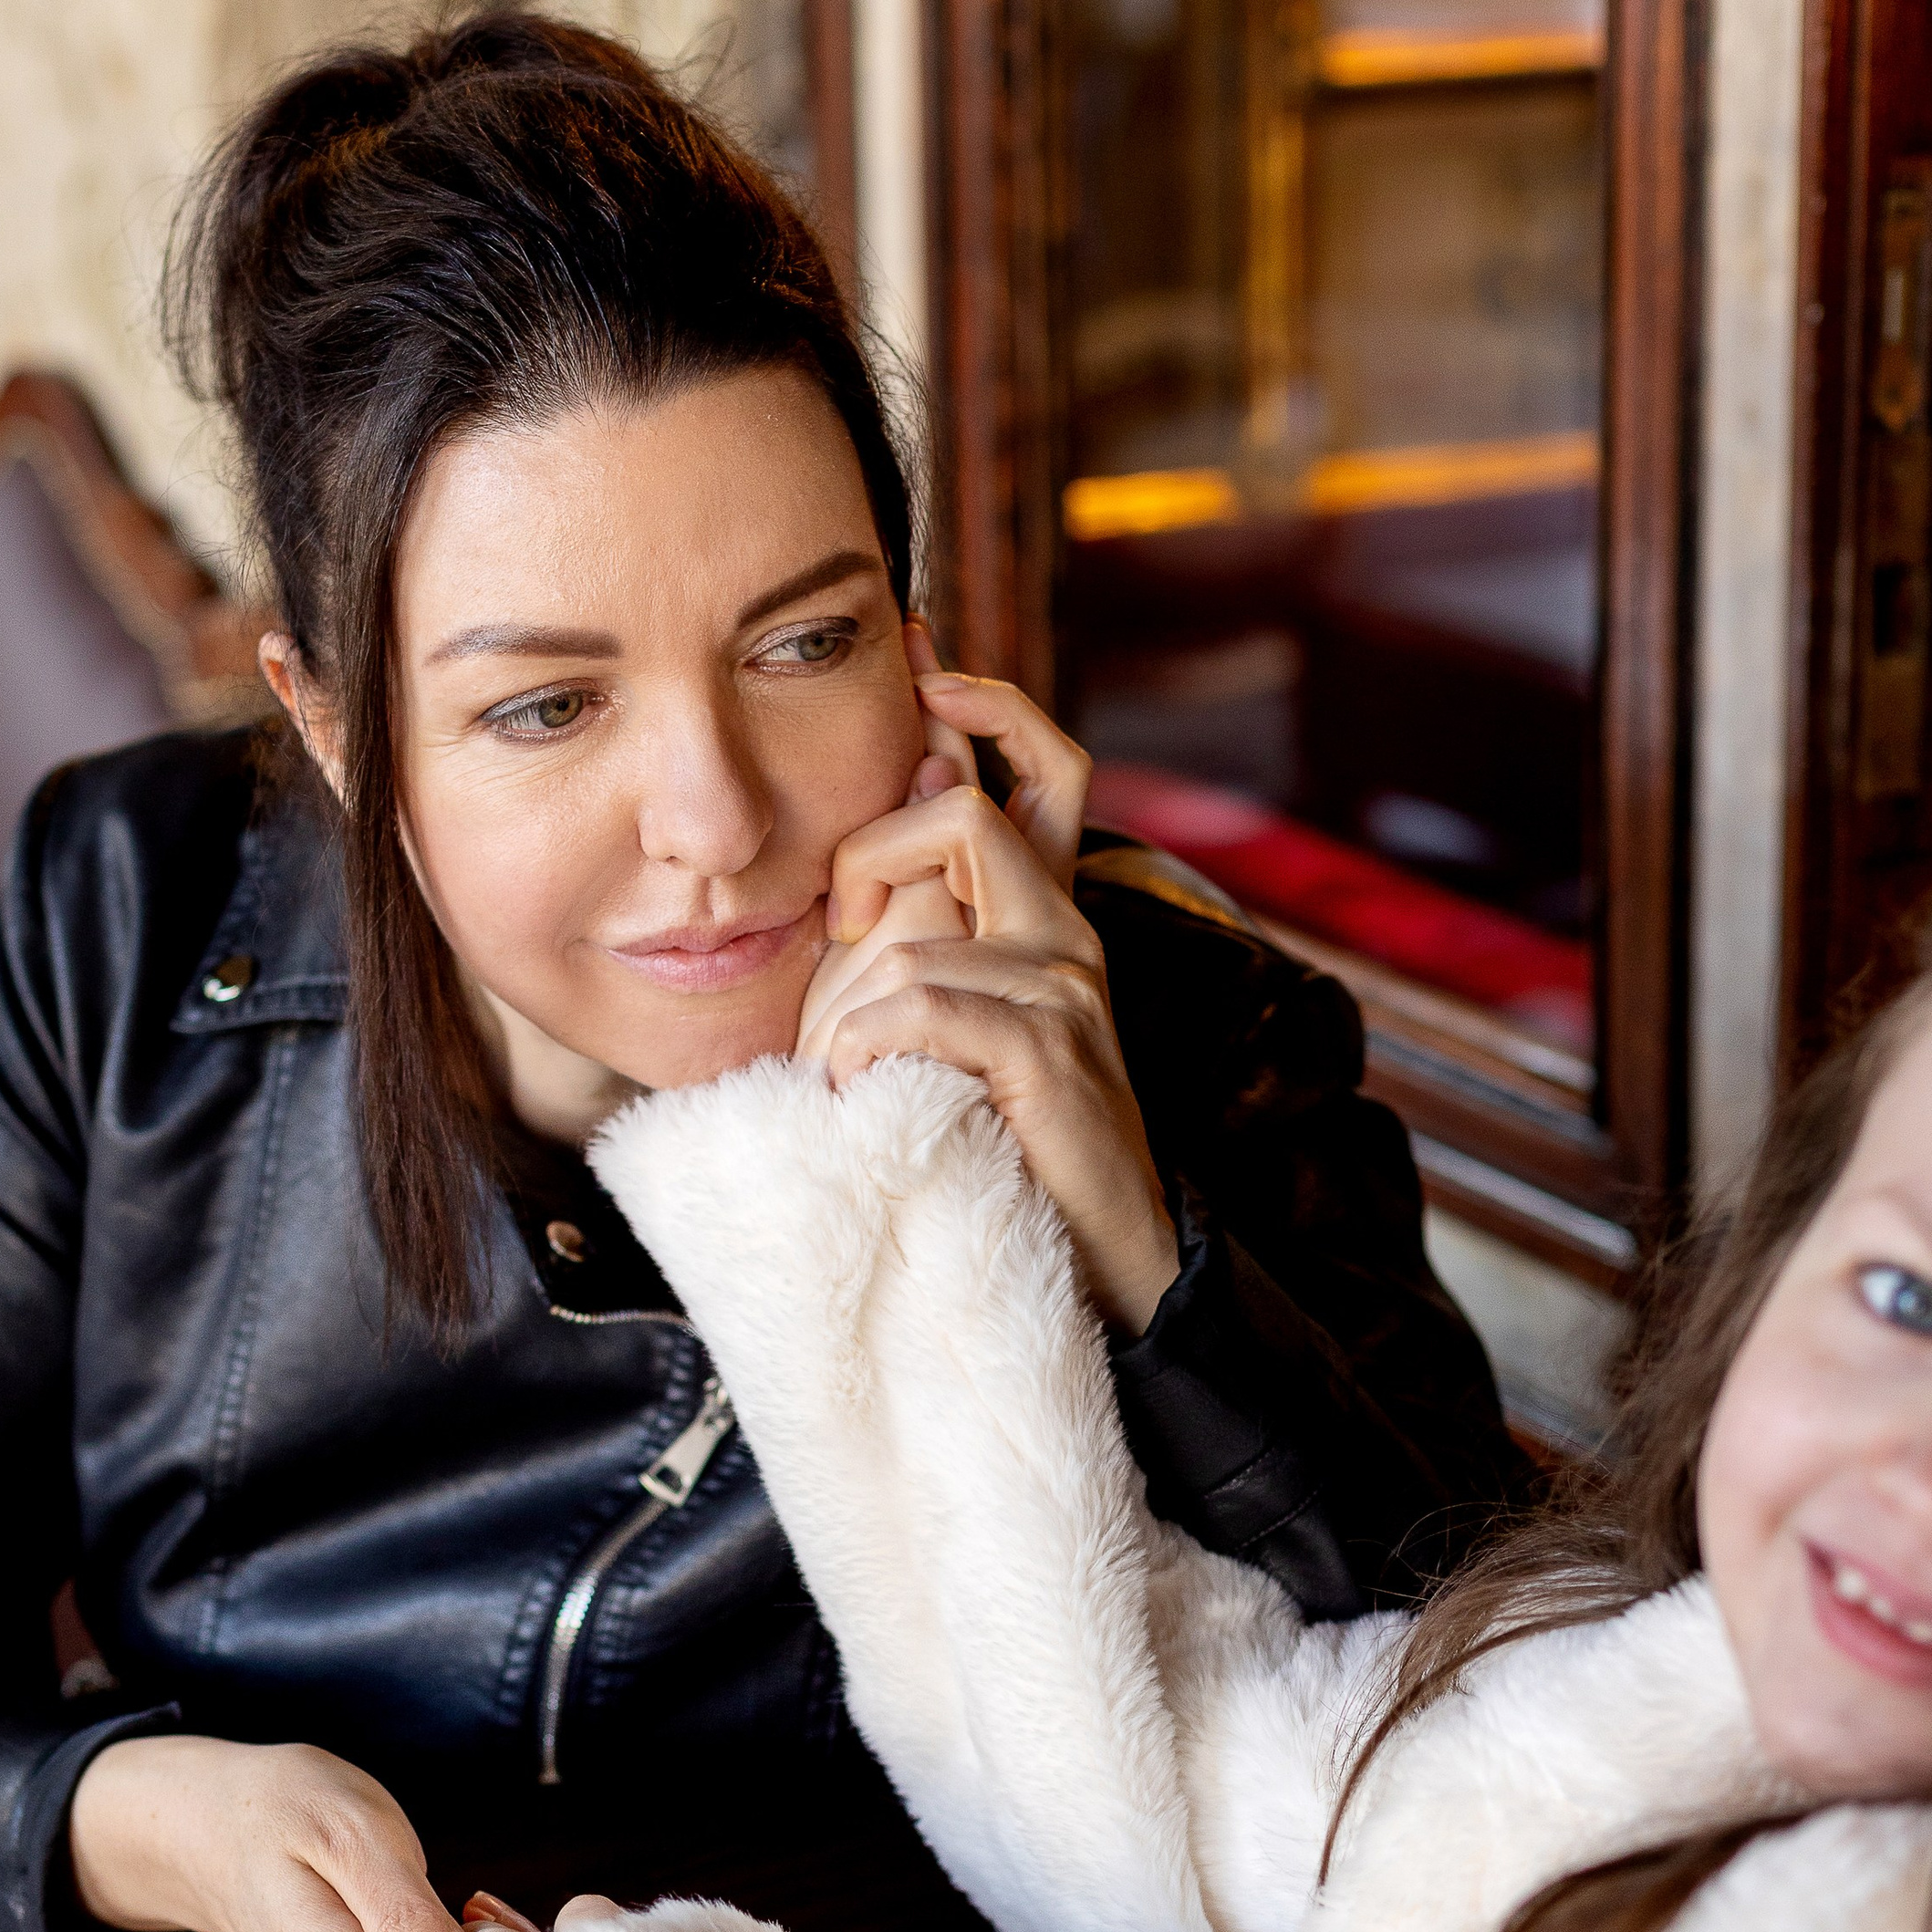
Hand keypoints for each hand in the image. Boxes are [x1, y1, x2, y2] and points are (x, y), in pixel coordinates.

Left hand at [794, 644, 1179, 1336]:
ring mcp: (1066, 989)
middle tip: (837, 939)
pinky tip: (854, 1095)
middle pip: (961, 815)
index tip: (922, 663)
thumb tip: (880, 839)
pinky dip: (864, 1048)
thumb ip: (911, 940)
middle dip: (867, 860)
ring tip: (841, 1082)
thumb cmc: (992, 1156)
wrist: (1095, 1268)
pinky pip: (922, 1004)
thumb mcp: (936, 1031)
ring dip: (847, 1012)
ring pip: (912, 937)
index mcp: (1046, 918)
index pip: (1043, 765)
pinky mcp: (1048, 1050)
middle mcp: (1067, 934)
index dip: (987, 702)